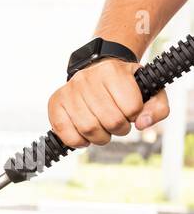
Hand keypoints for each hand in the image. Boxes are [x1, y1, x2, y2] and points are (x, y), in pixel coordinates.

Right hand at [47, 57, 170, 148]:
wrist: (97, 73)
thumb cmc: (123, 86)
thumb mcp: (148, 90)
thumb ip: (157, 108)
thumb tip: (142, 124)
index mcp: (114, 72)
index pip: (131, 108)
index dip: (134, 117)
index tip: (130, 112)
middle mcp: (88, 78)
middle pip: (110, 121)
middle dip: (118, 130)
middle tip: (117, 125)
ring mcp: (70, 90)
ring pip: (88, 128)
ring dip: (99, 138)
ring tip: (102, 131)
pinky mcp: (55, 102)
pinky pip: (64, 132)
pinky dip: (77, 141)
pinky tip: (84, 137)